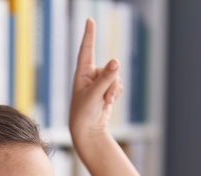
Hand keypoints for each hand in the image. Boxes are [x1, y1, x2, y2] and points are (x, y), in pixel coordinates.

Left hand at [69, 18, 123, 144]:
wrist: (88, 130)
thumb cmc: (84, 113)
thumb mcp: (95, 94)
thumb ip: (106, 78)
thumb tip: (117, 61)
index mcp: (82, 72)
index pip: (86, 49)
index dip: (89, 35)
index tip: (90, 20)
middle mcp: (91, 74)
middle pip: (110, 68)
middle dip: (111, 83)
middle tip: (104, 98)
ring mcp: (100, 81)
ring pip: (116, 77)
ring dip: (114, 91)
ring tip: (105, 102)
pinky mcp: (107, 89)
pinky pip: (118, 84)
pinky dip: (116, 93)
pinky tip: (108, 103)